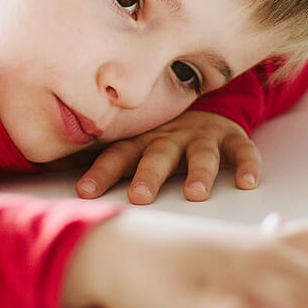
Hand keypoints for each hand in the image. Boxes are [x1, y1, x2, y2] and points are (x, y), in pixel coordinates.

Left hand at [76, 111, 260, 204]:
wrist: (203, 110)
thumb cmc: (161, 139)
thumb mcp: (135, 147)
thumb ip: (109, 166)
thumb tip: (59, 192)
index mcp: (141, 142)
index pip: (117, 156)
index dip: (101, 173)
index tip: (84, 194)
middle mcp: (170, 137)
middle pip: (156, 155)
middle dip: (148, 175)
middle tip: (140, 197)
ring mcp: (202, 136)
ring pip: (200, 153)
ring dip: (199, 172)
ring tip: (196, 194)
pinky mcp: (232, 137)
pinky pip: (243, 150)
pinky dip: (247, 165)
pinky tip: (248, 182)